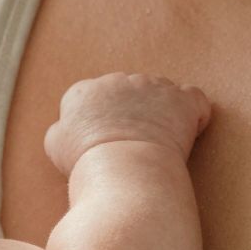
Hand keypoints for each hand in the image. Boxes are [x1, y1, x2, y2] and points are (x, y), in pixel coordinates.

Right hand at [44, 73, 211, 173]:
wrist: (123, 169)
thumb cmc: (87, 165)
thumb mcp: (56, 147)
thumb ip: (61, 129)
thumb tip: (65, 126)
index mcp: (84, 91)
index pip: (95, 99)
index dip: (104, 120)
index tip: (110, 141)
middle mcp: (117, 80)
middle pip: (129, 92)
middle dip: (134, 113)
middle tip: (135, 145)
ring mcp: (152, 86)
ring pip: (160, 93)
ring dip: (162, 113)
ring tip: (159, 145)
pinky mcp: (182, 100)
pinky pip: (194, 99)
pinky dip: (195, 115)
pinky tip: (189, 134)